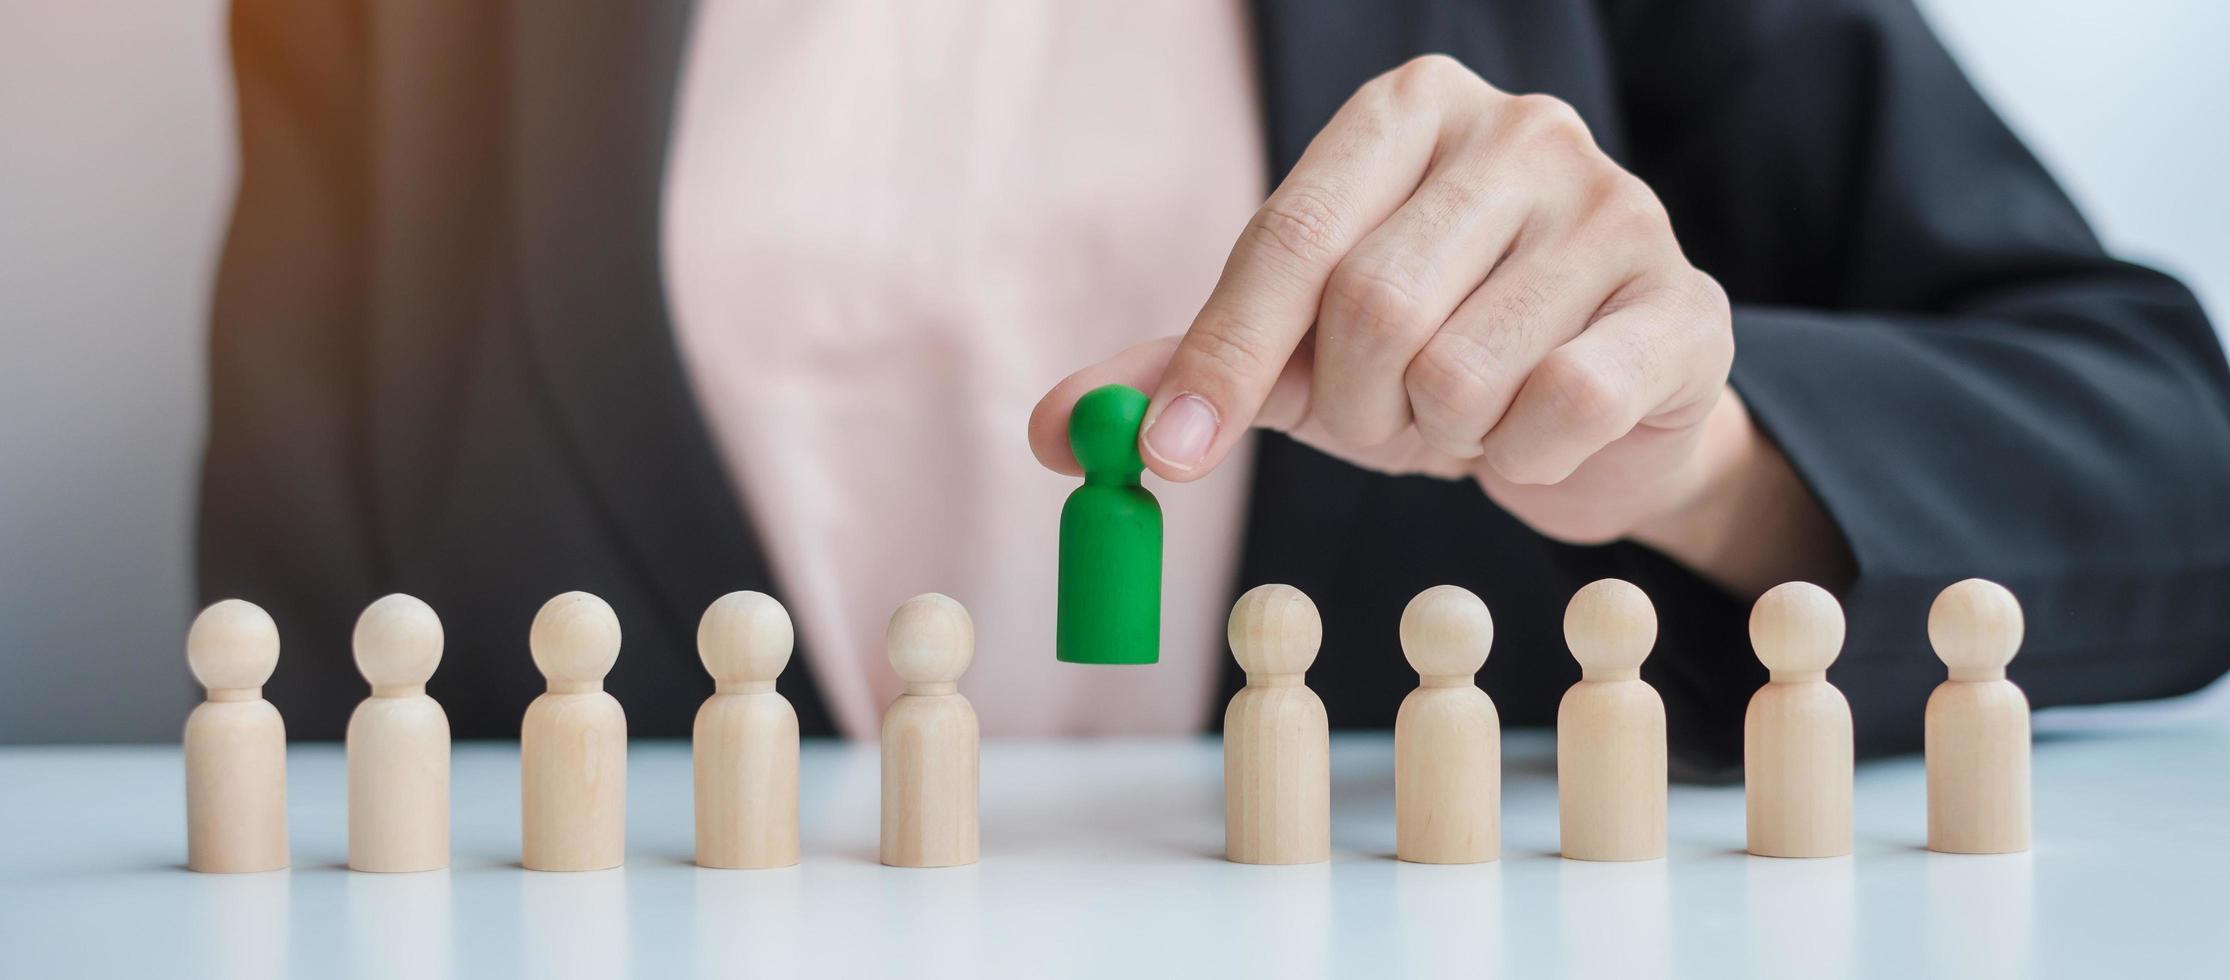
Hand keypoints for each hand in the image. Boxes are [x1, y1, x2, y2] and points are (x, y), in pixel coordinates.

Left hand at [1031, 56, 1847, 594]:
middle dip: (1353, 409)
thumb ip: (1185, 375)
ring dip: (1439, 440)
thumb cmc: (1432, 357)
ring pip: (1464, 373)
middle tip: (1380, 424)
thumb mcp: (1295, 355)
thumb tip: (1050, 431)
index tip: (1172, 457)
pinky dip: (1526, 460)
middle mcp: (1519, 131)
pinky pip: (1563, 410)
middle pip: (1372, 307)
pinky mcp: (1685, 305)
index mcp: (1408, 111)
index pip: (1292, 236)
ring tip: (1466, 419)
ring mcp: (1618, 207)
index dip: (1225, 355)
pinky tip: (1543, 435)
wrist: (1602, 413)